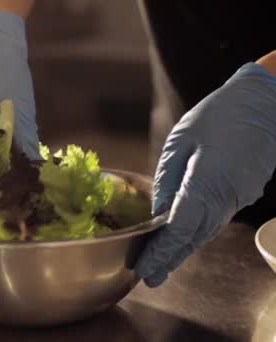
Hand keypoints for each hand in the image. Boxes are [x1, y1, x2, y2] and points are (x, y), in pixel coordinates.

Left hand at [135, 62, 275, 286]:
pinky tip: (183, 240)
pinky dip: (197, 233)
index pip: (179, 229)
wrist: (264, 104)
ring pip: (205, 231)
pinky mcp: (243, 194)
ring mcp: (238, 199)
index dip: (160, 252)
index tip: (143, 269)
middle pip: (192, 237)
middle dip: (169, 259)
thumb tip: (157, 214)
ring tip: (161, 266)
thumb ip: (168, 180)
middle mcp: (225, 198)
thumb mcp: (181, 143)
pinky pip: (216, 219)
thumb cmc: (217, 116)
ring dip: (183, 250)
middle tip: (149, 278)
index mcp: (205, 184)